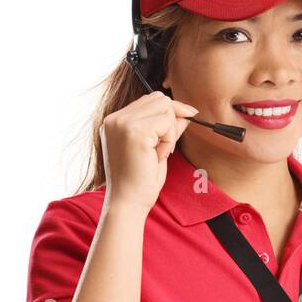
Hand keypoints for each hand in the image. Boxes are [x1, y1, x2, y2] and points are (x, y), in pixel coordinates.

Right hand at [98, 91, 198, 210]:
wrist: (128, 203)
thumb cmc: (139, 182)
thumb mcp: (155, 150)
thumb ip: (166, 129)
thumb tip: (185, 113)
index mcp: (114, 122)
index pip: (149, 100)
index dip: (170, 111)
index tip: (186, 119)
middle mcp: (115, 119)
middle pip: (159, 99)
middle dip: (171, 120)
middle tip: (166, 148)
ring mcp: (123, 123)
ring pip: (165, 108)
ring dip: (170, 132)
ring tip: (159, 154)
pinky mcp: (135, 131)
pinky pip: (167, 123)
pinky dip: (169, 140)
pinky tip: (159, 156)